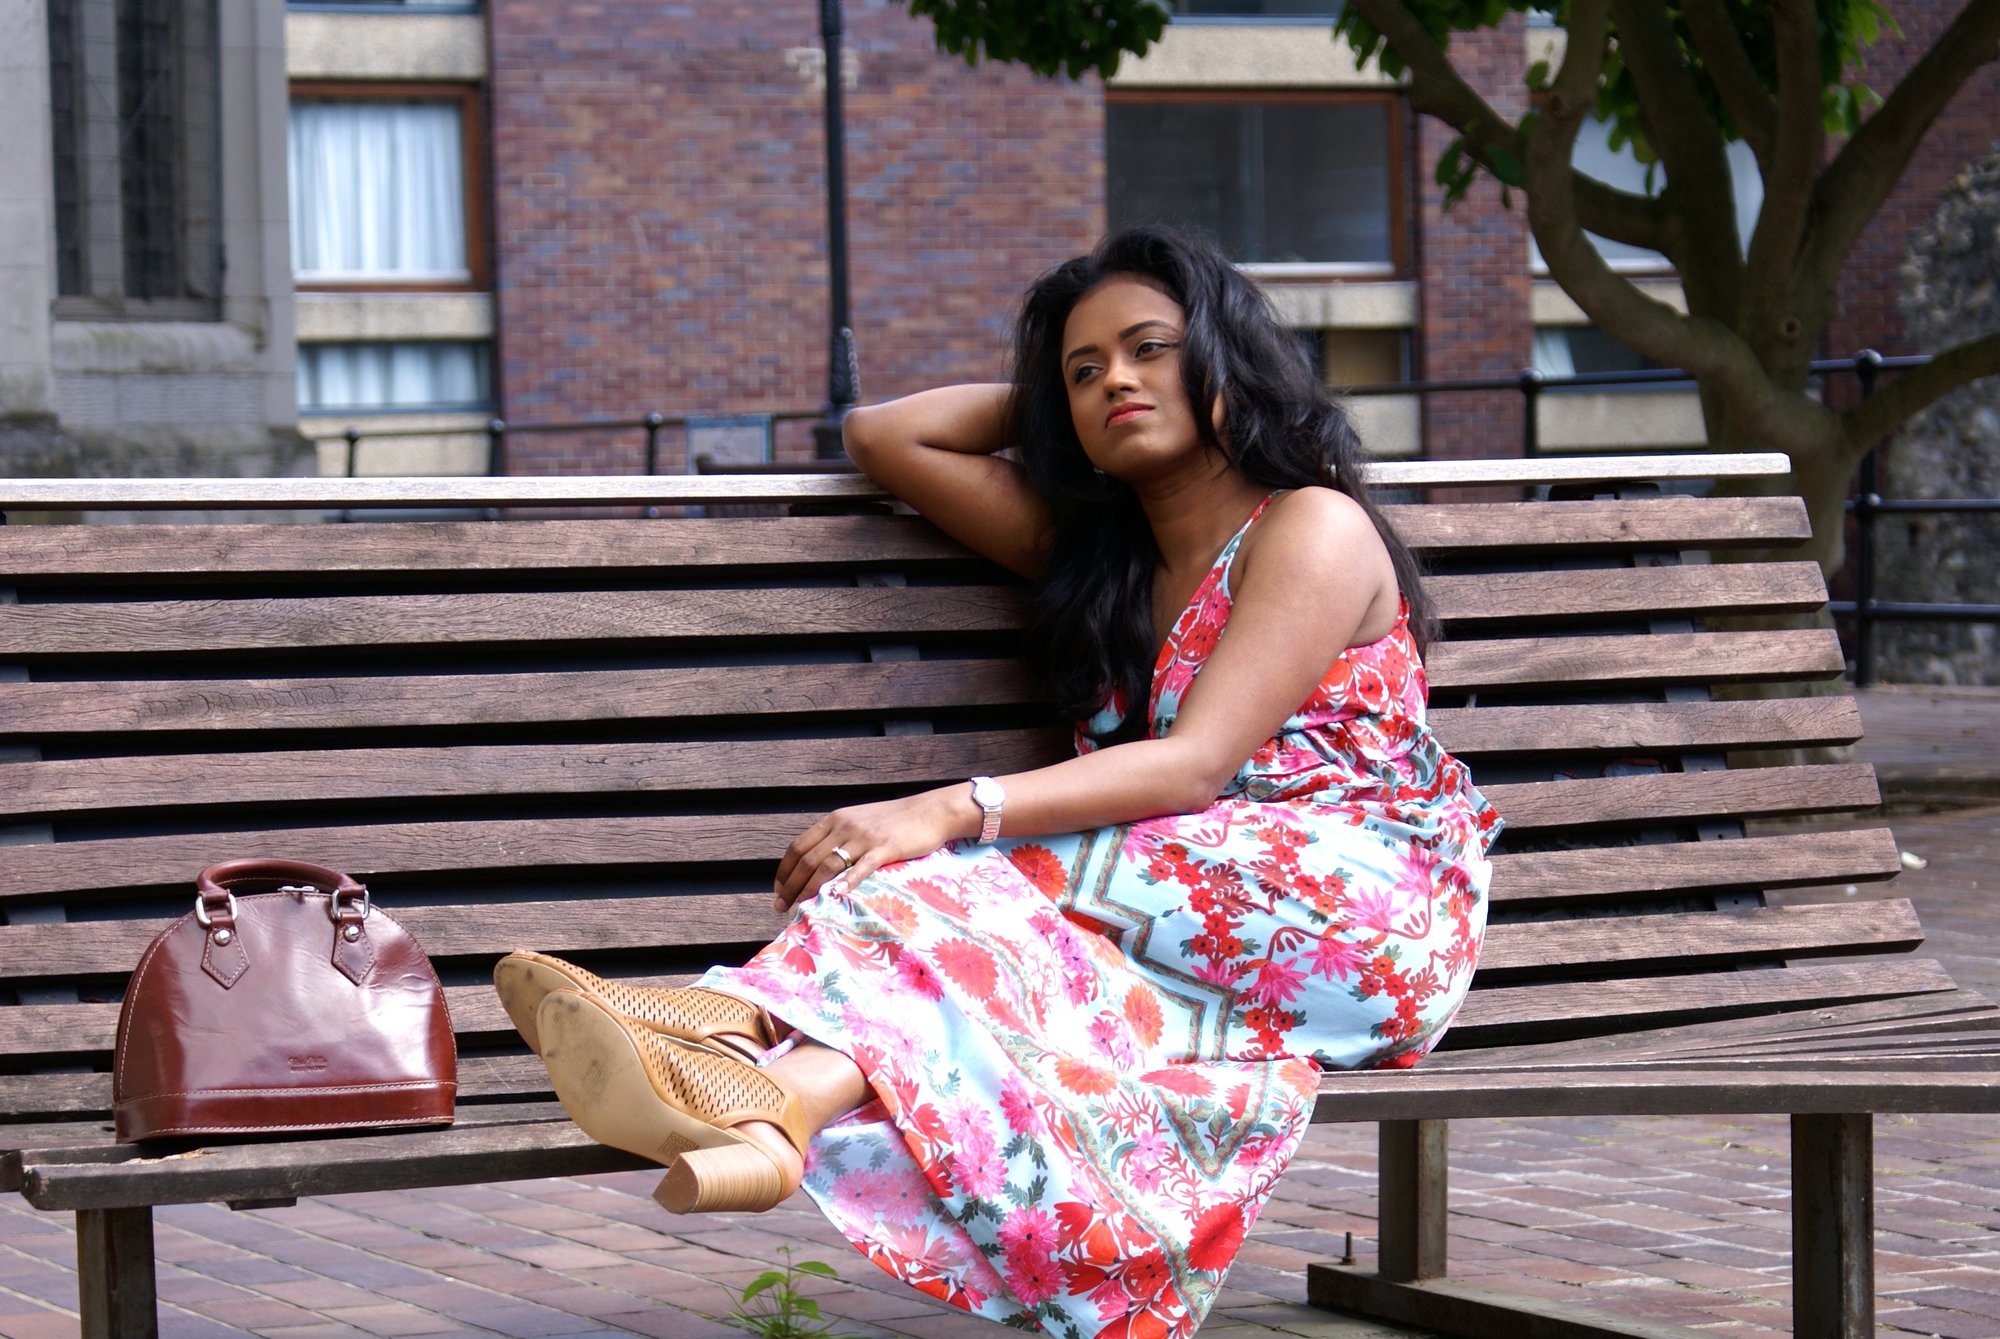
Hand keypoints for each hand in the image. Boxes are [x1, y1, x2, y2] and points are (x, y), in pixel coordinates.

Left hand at [773, 788, 977, 911]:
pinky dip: (846, 883)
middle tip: (781, 907)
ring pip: (828, 866)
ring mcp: (865, 837)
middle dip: (790, 886)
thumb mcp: (858, 821)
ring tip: (799, 909)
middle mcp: (845, 826)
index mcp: (835, 820)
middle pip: (808, 859)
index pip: (798, 846)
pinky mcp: (885, 848)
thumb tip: (815, 863)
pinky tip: (836, 897)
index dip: (784, 870)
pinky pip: (861, 867)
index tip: (778, 889)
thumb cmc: (893, 821)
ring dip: (809, 890)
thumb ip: (837, 838)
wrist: (928, 811)